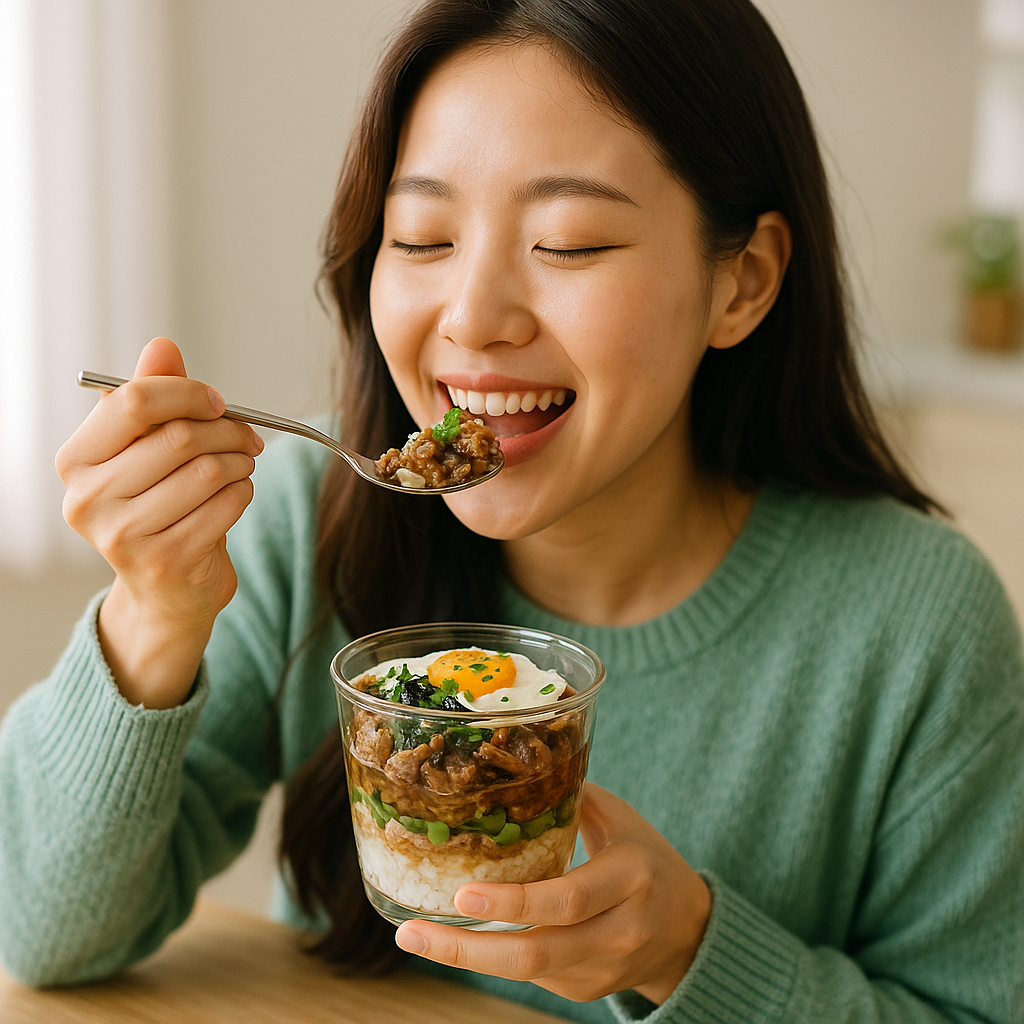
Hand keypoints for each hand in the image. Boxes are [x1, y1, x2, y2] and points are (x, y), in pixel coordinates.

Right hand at [56, 338, 262, 706]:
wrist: (167, 589)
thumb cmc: (159, 506)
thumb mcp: (149, 449)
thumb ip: (154, 397)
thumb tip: (162, 346)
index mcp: (76, 461)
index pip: (132, 403)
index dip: (186, 394)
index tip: (217, 402)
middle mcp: (88, 499)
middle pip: (177, 438)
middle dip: (226, 430)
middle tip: (248, 436)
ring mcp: (123, 535)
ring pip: (206, 472)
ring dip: (239, 462)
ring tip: (242, 465)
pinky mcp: (165, 562)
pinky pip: (225, 506)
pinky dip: (243, 493)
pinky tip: (236, 495)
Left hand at [394, 783, 710, 1003]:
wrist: (688, 928)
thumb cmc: (646, 859)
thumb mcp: (620, 820)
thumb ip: (570, 796)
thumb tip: (507, 767)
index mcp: (629, 878)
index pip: (566, 899)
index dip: (513, 902)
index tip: (462, 895)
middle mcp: (618, 931)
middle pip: (537, 952)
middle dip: (467, 950)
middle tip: (414, 934)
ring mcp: (601, 968)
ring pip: (527, 972)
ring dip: (467, 958)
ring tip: (415, 938)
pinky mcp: (585, 990)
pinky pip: (533, 974)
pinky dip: (492, 955)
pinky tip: (459, 937)